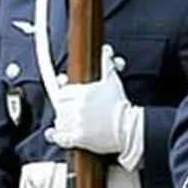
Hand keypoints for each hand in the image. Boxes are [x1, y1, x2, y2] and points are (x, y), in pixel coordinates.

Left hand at [45, 44, 144, 170]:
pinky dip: (58, 137)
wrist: (129, 127)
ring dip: (62, 123)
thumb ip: (106, 64)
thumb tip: (106, 50)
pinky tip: (61, 135)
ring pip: (59, 122)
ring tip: (70, 123)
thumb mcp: (113, 81)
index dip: (64, 96)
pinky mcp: (79, 138)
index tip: (67, 99)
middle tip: (70, 112)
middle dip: (64, 110)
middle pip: (59, 108)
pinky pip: (61, 138)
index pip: (62, 93)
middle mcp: (78, 107)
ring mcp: (77, 123)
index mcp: (83, 93)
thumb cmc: (120, 105)